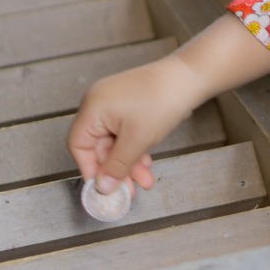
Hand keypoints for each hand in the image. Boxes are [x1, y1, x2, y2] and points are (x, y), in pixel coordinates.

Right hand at [67, 14, 269, 195]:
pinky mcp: (129, 104)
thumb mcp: (137, 140)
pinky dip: (135, 149)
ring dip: (129, 163)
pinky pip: (125, 133)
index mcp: (92, 108)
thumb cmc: (163, 101)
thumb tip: (102, 186)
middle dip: (115, 170)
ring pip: (115, 142)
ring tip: (145, 181)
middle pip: (98, 146)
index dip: (89, 169)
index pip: (78, 145)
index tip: (104, 188)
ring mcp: (114, 103)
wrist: (191, 77)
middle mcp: (98, 103)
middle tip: (128, 191)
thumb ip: (117, 165)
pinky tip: (147, 163)